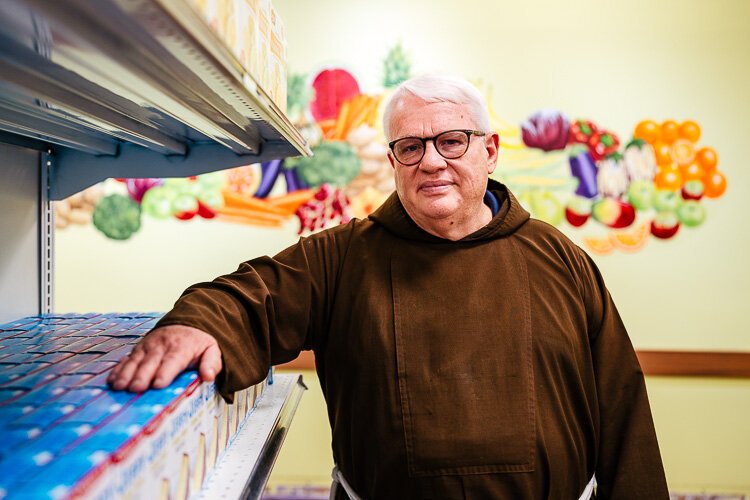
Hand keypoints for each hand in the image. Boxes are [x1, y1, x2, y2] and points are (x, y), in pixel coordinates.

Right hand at [107, 325, 222, 391]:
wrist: (187, 320)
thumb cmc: (199, 341)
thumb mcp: (212, 349)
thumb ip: (212, 363)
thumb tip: (209, 376)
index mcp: (181, 348)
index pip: (172, 361)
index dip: (164, 373)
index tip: (157, 385)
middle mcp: (162, 346)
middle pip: (150, 362)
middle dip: (142, 376)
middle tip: (135, 389)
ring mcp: (148, 346)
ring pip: (135, 360)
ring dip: (126, 374)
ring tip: (118, 387)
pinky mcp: (139, 348)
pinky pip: (127, 359)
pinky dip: (119, 369)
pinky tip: (112, 381)